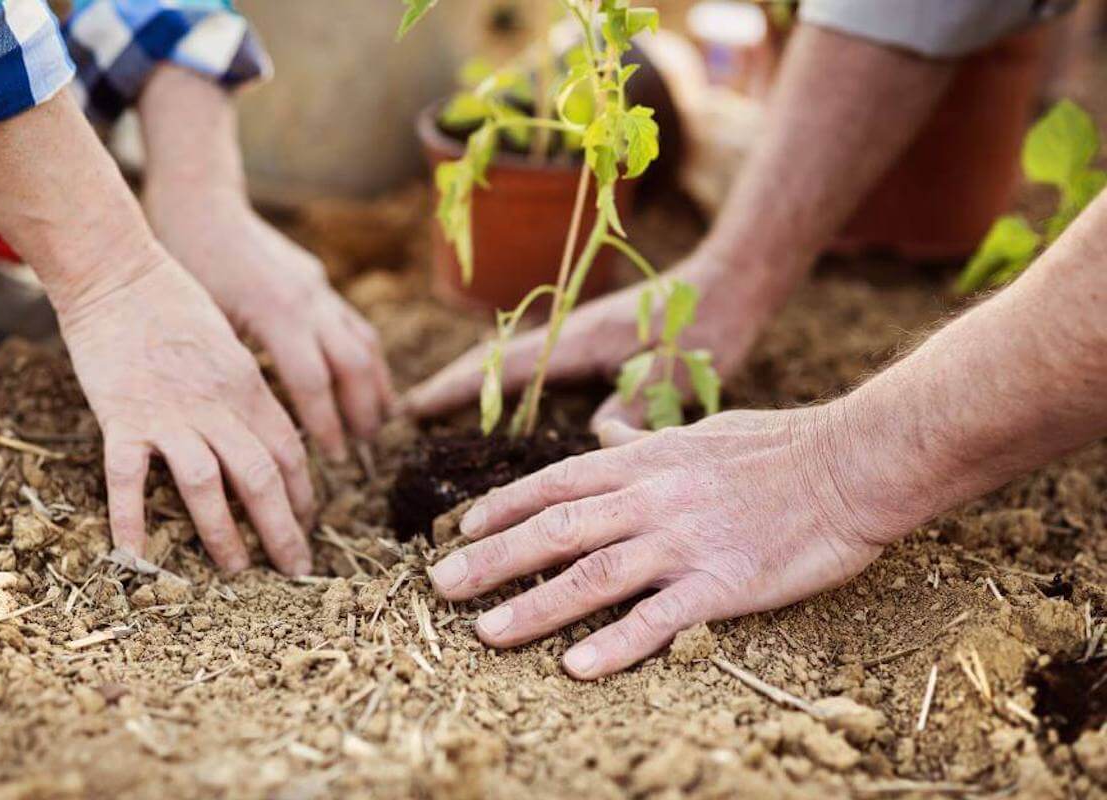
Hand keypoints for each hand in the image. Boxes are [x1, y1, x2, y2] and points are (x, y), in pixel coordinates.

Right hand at [58, 251, 316, 575]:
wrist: (119, 271)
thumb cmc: (175, 301)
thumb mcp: (229, 345)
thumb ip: (246, 391)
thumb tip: (266, 433)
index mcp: (248, 387)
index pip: (289, 452)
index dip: (304, 492)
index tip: (309, 521)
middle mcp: (218, 405)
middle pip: (262, 477)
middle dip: (284, 529)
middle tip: (297, 568)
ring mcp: (169, 413)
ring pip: (209, 485)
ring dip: (225, 533)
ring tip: (237, 571)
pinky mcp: (122, 416)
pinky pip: (129, 477)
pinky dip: (132, 518)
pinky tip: (136, 557)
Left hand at [146, 190, 394, 460]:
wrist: (200, 202)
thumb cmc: (186, 261)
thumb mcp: (201, 320)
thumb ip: (231, 366)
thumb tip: (246, 424)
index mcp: (277, 312)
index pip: (314, 381)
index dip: (326, 423)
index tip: (332, 459)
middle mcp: (308, 300)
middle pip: (354, 365)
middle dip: (362, 410)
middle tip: (363, 448)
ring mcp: (318, 288)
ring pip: (364, 343)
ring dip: (376, 385)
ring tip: (380, 421)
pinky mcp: (318, 281)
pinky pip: (354, 325)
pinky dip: (366, 358)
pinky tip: (366, 380)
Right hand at [402, 248, 774, 429]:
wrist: (728, 286)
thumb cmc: (704, 329)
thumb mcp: (675, 372)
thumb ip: (636, 404)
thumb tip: (596, 439)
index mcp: (576, 339)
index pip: (503, 366)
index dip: (457, 388)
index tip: (412, 407)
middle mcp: (566, 334)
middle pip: (493, 359)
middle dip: (451, 383)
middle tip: (405, 412)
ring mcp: (576, 336)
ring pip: (511, 360)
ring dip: (475, 381)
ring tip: (438, 409)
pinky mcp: (592, 342)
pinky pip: (534, 364)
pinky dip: (505, 381)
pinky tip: (504, 405)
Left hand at [426, 407, 910, 678]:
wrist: (851, 464)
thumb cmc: (777, 445)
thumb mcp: (700, 427)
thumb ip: (644, 436)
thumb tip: (607, 424)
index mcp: (644, 461)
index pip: (554, 483)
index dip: (503, 507)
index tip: (461, 529)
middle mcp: (651, 498)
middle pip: (555, 530)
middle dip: (493, 558)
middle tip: (442, 585)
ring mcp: (684, 542)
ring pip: (592, 574)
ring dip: (534, 604)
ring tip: (486, 632)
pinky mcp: (723, 584)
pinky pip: (659, 618)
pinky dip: (616, 643)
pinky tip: (576, 667)